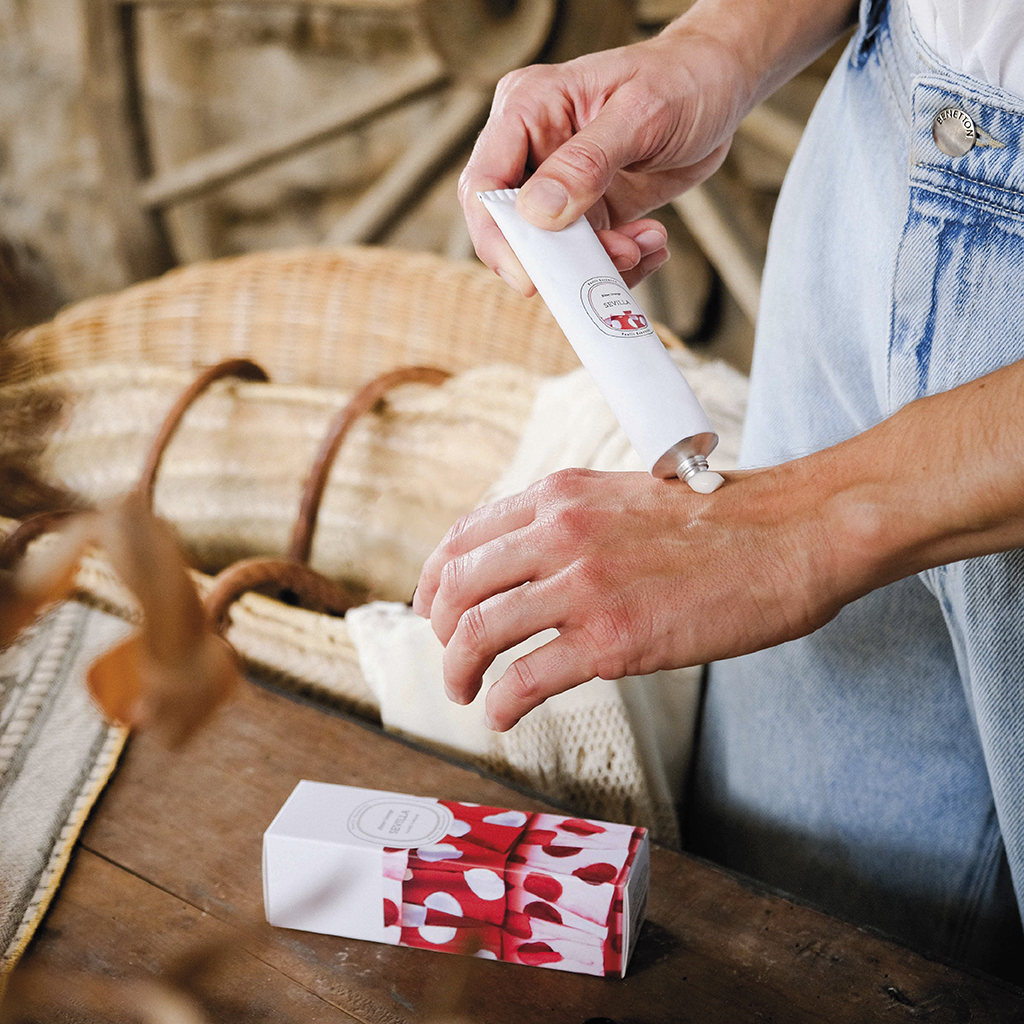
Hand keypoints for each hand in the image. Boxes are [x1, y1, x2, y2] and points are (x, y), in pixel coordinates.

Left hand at [413, 465, 847, 730]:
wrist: (789, 535)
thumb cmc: (721, 522)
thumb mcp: (626, 500)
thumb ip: (573, 525)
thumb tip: (534, 566)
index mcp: (562, 496)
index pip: (465, 535)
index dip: (436, 579)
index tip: (436, 609)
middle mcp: (561, 532)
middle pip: (458, 584)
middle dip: (439, 629)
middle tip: (449, 657)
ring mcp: (583, 585)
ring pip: (478, 632)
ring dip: (458, 670)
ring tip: (465, 692)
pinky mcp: (612, 639)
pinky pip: (526, 678)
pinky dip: (502, 703)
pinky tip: (504, 715)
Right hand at [459, 23, 750, 294]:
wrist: (723, 85)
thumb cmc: (683, 78)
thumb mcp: (640, 114)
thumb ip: (587, 162)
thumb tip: (537, 211)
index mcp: (528, 109)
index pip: (485, 183)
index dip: (496, 237)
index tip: (529, 278)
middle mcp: (535, 149)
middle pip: (513, 227)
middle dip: (559, 259)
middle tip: (610, 261)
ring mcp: (561, 185)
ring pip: (556, 252)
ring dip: (600, 263)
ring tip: (644, 244)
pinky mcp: (591, 211)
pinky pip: (590, 256)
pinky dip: (621, 263)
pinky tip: (652, 242)